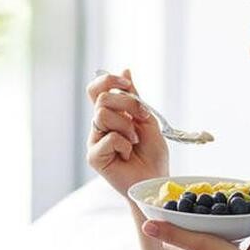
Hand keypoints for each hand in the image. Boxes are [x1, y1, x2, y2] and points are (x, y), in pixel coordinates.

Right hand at [85, 68, 169, 197]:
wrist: (155, 180)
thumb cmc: (152, 154)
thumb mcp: (147, 120)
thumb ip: (134, 97)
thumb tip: (125, 69)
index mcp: (110, 115)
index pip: (97, 89)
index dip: (109, 80)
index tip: (127, 85)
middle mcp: (99, 126)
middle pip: (103, 98)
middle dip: (128, 104)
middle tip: (142, 119)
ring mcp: (94, 141)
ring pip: (102, 115)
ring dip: (127, 127)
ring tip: (134, 141)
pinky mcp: (94, 157)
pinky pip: (108, 138)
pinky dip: (124, 144)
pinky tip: (128, 155)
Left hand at [139, 214, 249, 249]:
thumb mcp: (197, 245)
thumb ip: (173, 235)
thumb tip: (145, 226)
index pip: (176, 242)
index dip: (172, 228)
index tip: (174, 210)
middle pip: (201, 240)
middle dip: (204, 224)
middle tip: (209, 203)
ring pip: (228, 242)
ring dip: (233, 226)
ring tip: (239, 208)